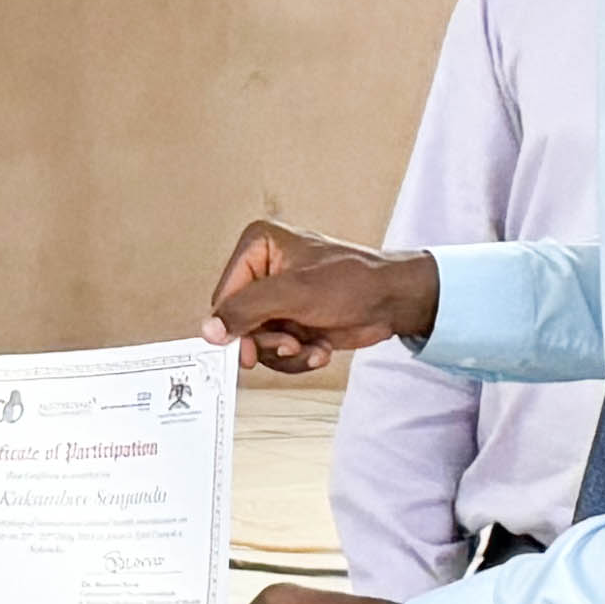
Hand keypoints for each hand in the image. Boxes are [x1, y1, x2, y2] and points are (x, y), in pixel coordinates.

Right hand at [210, 221, 437, 377]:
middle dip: (267, 342)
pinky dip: (299, 357)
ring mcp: (278, 300)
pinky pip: (278, 352)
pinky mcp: (293, 322)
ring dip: (286, 353)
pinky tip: (321, 348)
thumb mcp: (294, 292)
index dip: (234, 326)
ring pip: (258, 343)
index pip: (224, 295)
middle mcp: (263, 271)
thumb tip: (210, 330)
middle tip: (289, 344)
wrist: (394, 301)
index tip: (248, 348)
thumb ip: (246, 309)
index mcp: (257, 246)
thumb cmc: (354, 280)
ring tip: (311, 345)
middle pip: (239, 324)